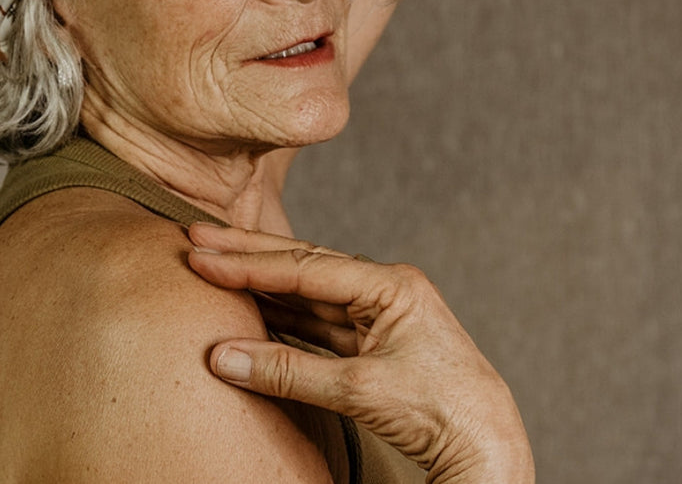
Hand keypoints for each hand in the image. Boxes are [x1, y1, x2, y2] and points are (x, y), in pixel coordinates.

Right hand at [186, 223, 533, 483]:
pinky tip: (253, 308)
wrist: (484, 442)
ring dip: (262, 284)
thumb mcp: (358, 389)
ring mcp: (380, 315)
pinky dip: (284, 316)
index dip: (249, 263)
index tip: (202, 255)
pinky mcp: (374, 343)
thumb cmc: (439, 408)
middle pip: (304, 266)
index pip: (306, 267)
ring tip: (214, 267)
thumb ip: (287, 371)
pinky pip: (319, 323)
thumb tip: (223, 357)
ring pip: (309, 294)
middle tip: (197, 239)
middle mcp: (386, 290)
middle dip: (249, 255)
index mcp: (391, 285)